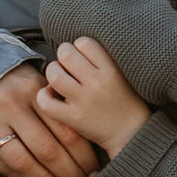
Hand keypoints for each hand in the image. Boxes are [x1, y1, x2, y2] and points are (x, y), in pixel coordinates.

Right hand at [0, 65, 99, 176]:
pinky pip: (2, 166)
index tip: (94, 171)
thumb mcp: (38, 84)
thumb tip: (89, 142)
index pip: (66, 130)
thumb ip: (58, 106)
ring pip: (24, 162)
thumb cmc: (16, 82)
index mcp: (33, 90)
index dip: (84, 157)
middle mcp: (11, 106)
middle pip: (47, 150)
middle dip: (70, 174)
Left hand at [37, 37, 152, 157]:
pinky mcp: (74, 119)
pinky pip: (47, 103)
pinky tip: (51, 96)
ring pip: (54, 75)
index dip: (79, 47)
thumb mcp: (124, 74)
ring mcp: (84, 101)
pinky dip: (43, 97)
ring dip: (53, 74)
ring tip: (59, 80)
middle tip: (68, 67)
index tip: (83, 57)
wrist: (133, 134)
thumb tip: (76, 47)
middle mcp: (97, 83)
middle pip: (65, 54)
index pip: (84, 42)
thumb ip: (104, 59)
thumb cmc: (128, 101)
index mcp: (111, 69)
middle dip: (63, 56)